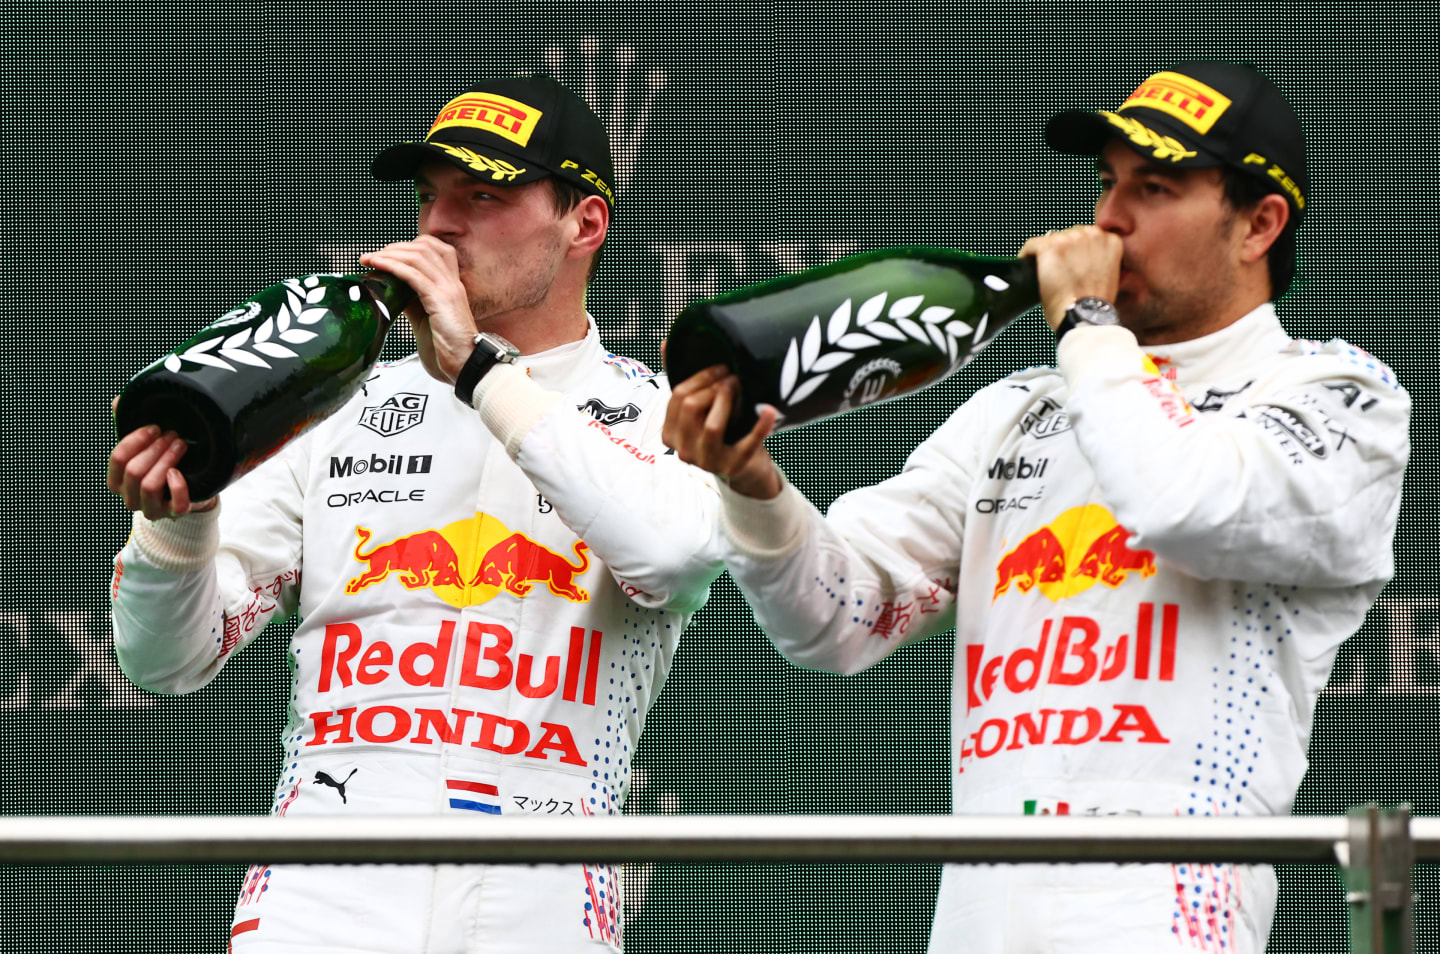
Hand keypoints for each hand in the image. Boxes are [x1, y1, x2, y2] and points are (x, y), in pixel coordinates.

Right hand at [106, 423, 215, 518]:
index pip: (118, 458)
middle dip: (155, 448)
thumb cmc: (160, 462)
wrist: (189, 487)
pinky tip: (180, 472)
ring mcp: (151, 508)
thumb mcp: (144, 445)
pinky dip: (178, 486)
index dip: (136, 440)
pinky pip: (176, 503)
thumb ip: (127, 423)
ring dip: (167, 460)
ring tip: (180, 445)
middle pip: (134, 471)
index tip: (154, 427)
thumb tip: (117, 401)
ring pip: (150, 484)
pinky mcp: (174, 513)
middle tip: (172, 434)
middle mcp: (130, 498)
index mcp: (117, 481)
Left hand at [359, 237, 474, 383]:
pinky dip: (392, 266)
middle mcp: (452, 283)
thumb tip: (392, 291)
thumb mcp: (426, 319)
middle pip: (424, 247)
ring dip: (389, 253)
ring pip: (417, 256)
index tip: (387, 254)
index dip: (410, 246)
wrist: (467, 366)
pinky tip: (377, 265)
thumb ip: (412, 302)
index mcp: (451, 286)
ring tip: (369, 259)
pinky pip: (413, 275)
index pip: (435, 249)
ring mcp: (448, 290)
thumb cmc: (449, 350)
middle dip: (394, 247)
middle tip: (373, 256)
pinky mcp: (440, 300)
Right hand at [662, 365, 782, 498]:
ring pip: (712, 425)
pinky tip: (770, 410)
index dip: (700, 377)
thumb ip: (682, 380)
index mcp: (670, 434)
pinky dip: (761, 426)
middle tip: (732, 376)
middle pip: (692, 406)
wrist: (745, 467)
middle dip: (713, 385)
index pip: (678, 397)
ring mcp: (707, 462)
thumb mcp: (698, 409)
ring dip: (728, 399)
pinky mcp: (733, 466)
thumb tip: (666, 342)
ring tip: (741, 385)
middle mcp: (684, 450)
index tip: (720, 369)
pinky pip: (747, 443)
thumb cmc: (720, 430)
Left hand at [1018, 226, 1122, 330]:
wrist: (1083, 316)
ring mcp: (1070, 239)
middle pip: (1069, 235)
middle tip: (1058, 271)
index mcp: (1110, 240)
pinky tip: (1026, 264)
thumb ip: (1098, 259)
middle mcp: (1092, 234)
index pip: (1086, 236)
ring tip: (1046, 272)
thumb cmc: (1094, 304)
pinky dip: (1027, 254)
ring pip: (1051, 240)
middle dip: (1063, 251)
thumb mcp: (1109, 275)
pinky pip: (1032, 245)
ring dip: (1047, 254)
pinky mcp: (1050, 247)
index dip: (1077, 251)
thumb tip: (1082, 258)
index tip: (1070, 262)